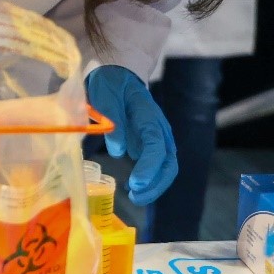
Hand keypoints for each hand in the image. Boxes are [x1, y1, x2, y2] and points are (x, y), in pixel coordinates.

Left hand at [84, 65, 178, 205]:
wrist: (119, 76)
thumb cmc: (110, 84)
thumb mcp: (104, 96)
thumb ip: (112, 120)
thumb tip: (118, 150)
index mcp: (148, 114)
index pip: (155, 143)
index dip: (149, 165)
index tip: (136, 182)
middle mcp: (159, 128)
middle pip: (168, 161)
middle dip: (156, 183)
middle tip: (136, 196)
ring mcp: (158, 137)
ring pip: (166, 167)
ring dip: (155, 185)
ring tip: (135, 197)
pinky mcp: (152, 145)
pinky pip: (158, 166)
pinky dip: (151, 181)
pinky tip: (136, 189)